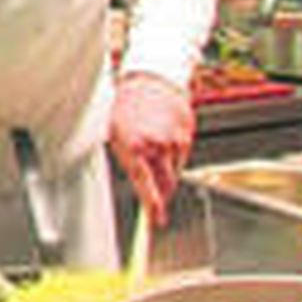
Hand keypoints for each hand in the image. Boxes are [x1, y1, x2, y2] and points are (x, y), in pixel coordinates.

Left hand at [109, 72, 195, 227]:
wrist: (151, 81)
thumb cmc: (126, 107)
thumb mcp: (115, 135)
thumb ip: (128, 162)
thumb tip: (140, 189)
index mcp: (134, 147)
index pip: (146, 185)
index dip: (153, 206)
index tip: (156, 221)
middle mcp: (157, 146)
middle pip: (165, 184)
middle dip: (161, 194)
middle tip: (156, 199)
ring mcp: (175, 140)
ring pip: (174, 171)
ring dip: (165, 172)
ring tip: (153, 154)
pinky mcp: (187, 135)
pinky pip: (181, 157)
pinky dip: (173, 157)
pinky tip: (163, 142)